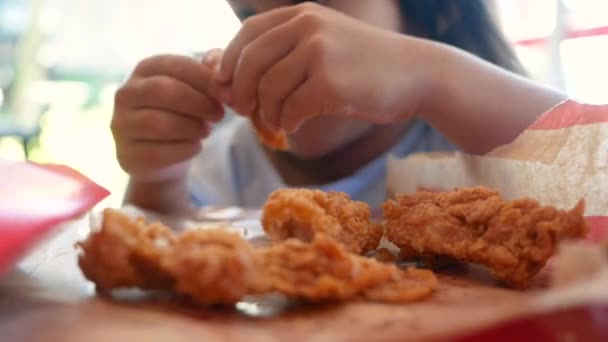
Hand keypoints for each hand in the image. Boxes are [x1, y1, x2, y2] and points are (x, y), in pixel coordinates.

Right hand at [112, 53, 223, 181]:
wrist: (164, 157)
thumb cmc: (184, 114)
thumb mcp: (198, 89)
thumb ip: (209, 71)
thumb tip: (216, 59)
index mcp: (145, 69)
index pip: (175, 65)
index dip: (204, 79)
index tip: (227, 95)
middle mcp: (126, 94)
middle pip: (163, 91)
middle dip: (198, 103)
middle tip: (219, 115)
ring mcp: (121, 125)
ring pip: (159, 123)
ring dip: (192, 127)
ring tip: (206, 130)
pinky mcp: (127, 155)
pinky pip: (158, 152)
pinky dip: (184, 149)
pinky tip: (196, 146)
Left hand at [215, 2, 434, 132]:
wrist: (417, 74)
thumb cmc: (366, 66)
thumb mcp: (324, 44)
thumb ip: (283, 52)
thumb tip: (229, 77)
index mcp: (302, 15)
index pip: (247, 34)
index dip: (228, 61)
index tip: (224, 85)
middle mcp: (307, 27)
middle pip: (250, 63)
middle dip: (241, 93)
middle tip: (246, 113)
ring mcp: (319, 53)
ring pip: (268, 90)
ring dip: (267, 114)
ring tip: (278, 123)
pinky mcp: (330, 83)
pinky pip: (290, 109)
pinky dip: (287, 123)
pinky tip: (296, 126)